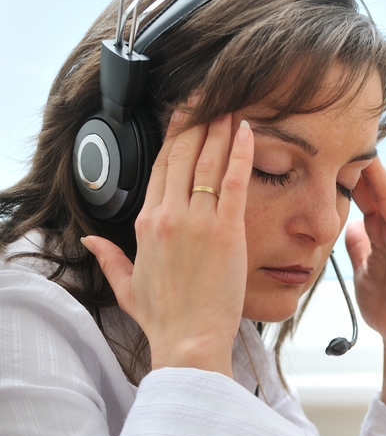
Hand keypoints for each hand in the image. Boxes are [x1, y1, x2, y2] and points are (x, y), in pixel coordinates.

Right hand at [81, 112, 253, 376]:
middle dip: (197, 119)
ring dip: (220, 128)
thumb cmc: (163, 318)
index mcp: (146, 223)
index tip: (185, 114)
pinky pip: (233, 182)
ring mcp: (197, 222)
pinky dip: (240, 153)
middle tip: (210, 94)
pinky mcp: (226, 233)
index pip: (160, 166)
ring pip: (207, 161)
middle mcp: (168, 215)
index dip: (174, 135)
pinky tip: (247, 130)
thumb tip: (88, 239)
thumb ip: (108, 257)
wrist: (188, 341)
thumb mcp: (126, 286)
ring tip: (231, 103)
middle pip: (182, 154)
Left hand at [346, 157, 385, 357]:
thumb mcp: (363, 270)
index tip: (328, 151)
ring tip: (370, 145)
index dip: (346, 175)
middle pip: (374, 191)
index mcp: (377, 234)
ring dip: (382, 172)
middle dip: (360, 166)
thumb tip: (348, 226)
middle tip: (343, 136)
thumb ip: (358, 246)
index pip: (360, 197)